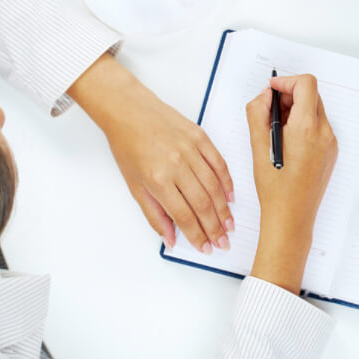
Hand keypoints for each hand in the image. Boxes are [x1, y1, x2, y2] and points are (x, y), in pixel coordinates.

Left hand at [68, 55, 232, 253]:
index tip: (206, 247)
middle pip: (203, 203)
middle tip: (223, 241)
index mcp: (157, 179)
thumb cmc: (128, 145)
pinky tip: (230, 196)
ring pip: (214, 186)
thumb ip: (154, 214)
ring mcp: (191, 149)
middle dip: (215, 227)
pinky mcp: (200, 137)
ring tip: (229, 224)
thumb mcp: (134, 185)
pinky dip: (227, 182)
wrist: (129, 111)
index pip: (184, 215)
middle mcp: (176, 164)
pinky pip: (219, 163)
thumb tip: (170, 238)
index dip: (198, 235)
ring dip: (224, 209)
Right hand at [247, 74, 337, 293]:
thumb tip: (264, 95)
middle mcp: (325, 132)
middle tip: (270, 110)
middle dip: (290, 96)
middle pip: (312, 95)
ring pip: (315, 111)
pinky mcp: (331, 152)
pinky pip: (319, 127)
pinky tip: (287, 142)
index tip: (271, 90)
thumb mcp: (257, 146)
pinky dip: (304, 124)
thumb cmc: (274, 187)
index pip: (306, 84)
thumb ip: (257, 113)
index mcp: (307, 128)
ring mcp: (331, 143)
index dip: (286, 82)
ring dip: (296, 110)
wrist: (291, 217)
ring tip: (276, 129)